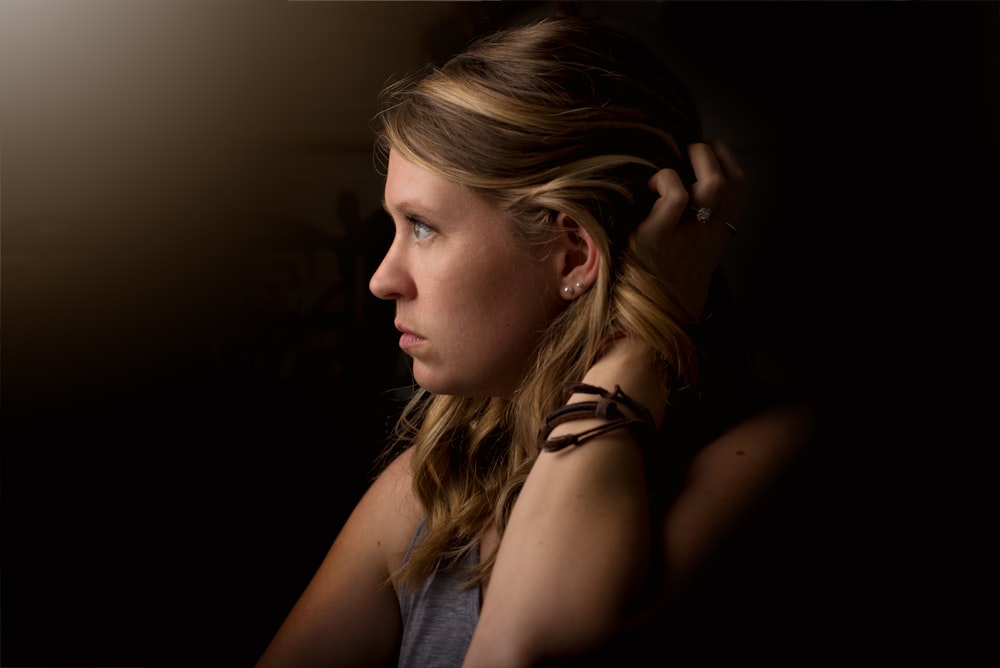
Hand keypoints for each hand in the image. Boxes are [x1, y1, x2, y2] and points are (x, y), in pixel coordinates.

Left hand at [634, 140, 744, 320]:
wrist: (644, 332)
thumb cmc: (660, 300)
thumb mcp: (688, 270)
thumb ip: (693, 242)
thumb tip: (683, 215)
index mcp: (715, 242)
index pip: (739, 194)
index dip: (730, 166)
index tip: (713, 154)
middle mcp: (707, 238)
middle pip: (733, 184)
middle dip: (715, 156)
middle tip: (692, 149)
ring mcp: (686, 238)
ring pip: (713, 184)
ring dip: (696, 161)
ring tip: (673, 160)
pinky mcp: (657, 237)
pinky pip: (675, 195)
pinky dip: (664, 179)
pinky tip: (647, 186)